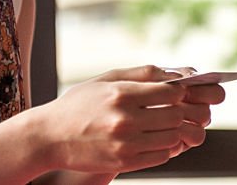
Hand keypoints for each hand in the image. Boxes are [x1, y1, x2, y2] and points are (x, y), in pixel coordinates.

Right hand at [38, 65, 220, 172]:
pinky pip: (162, 155)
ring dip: (179, 130)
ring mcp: (125, 144)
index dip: (183, 91)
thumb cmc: (80, 103)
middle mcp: (125, 119)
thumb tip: (178, 73)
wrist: (50, 136)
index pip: (171, 92)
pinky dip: (168, 147)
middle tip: (186, 109)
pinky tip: (161, 138)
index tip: (183, 92)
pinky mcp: (124, 163)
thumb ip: (143, 73)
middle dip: (186, 111)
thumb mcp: (107, 78)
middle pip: (176, 115)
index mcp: (122, 94)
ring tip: (174, 124)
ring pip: (173, 137)